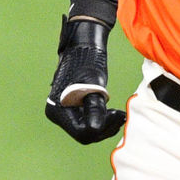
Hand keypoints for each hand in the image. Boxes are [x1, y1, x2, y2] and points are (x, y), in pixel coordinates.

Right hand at [45, 17, 126, 143]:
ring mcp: (64, 112)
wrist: (82, 46)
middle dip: (105, 127)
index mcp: (57, 110)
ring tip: (120, 114)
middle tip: (122, 115)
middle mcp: (57, 114)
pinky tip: (113, 113)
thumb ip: (93, 107)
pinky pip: (87, 122)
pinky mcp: (72, 109)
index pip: (82, 132)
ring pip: (87, 130)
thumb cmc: (87, 61)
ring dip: (105, 125)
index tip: (119, 114)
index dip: (102, 128)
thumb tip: (95, 130)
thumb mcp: (93, 84)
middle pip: (84, 133)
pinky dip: (101, 120)